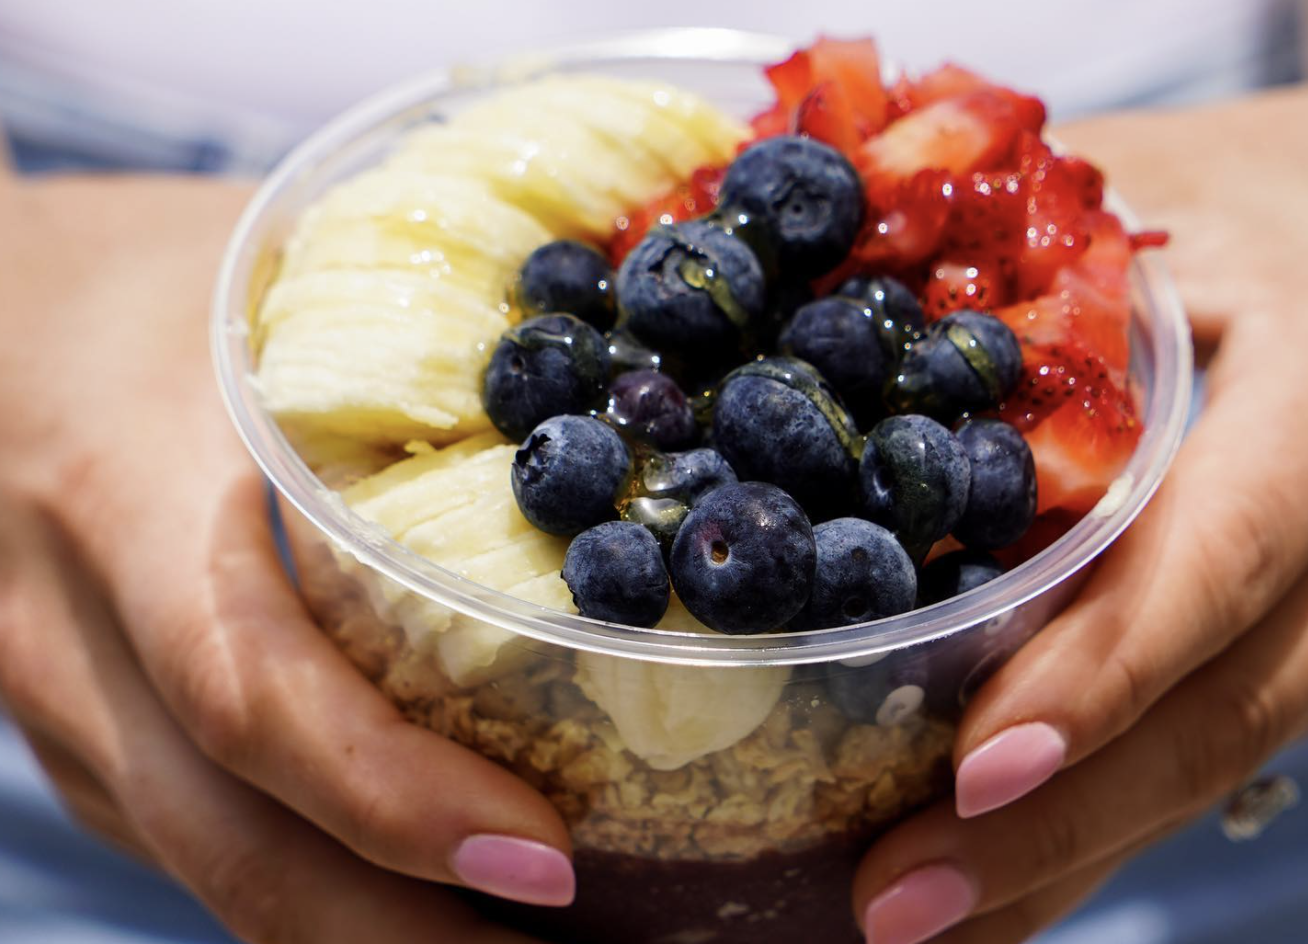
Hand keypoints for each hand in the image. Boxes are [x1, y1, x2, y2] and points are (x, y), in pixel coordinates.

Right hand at [0, 174, 569, 942]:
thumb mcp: (263, 283)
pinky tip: (431, 897)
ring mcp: (65, 709)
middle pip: (237, 845)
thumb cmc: (137, 281)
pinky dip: (323, 892)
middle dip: (409, 939)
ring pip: (217, 870)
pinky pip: (204, 843)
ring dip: (376, 937)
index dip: (395, 798)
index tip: (546, 856)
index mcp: (126, 498)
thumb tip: (616, 394)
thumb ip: (410, 343)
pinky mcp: (87, 736)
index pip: (252, 693)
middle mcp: (74, 637)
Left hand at [852, 85, 1307, 943]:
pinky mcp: (1270, 640)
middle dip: (1059, 824)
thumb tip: (797, 272)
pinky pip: (1192, 749)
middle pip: (1217, 712)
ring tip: (918, 922)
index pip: (1217, 562)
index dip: (1103, 674)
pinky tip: (990, 876)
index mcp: (1303, 405)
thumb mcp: (1138, 200)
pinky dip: (1086, 823)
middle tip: (899, 905)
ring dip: (1063, 858)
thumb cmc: (1221, 203)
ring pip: (1210, 763)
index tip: (974, 771)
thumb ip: (1014, 262)